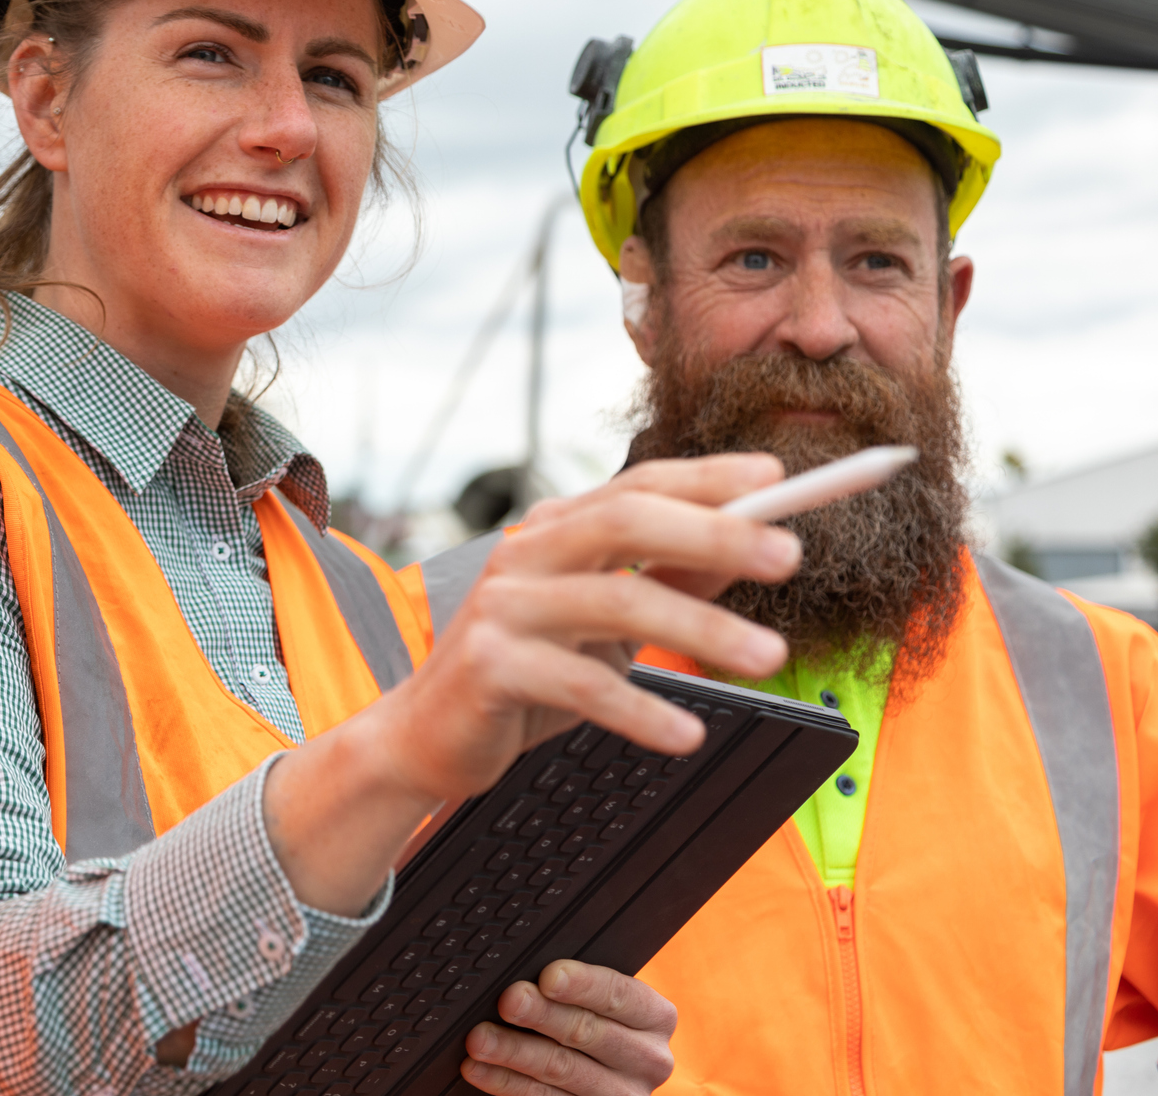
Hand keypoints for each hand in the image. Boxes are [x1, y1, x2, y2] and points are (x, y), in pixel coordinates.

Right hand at [265, 453, 796, 915]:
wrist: (428, 736)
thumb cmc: (526, 673)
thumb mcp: (604, 625)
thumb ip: (668, 583)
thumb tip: (753, 545)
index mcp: (553, 532)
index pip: (637, 486)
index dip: (708, 479)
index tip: (778, 480)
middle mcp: (524, 554)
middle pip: (624, 522)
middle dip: (713, 534)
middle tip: (788, 557)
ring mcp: (503, 607)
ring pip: (613, 601)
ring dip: (700, 629)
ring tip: (768, 656)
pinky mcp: (489, 666)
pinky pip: (580, 683)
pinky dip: (641, 710)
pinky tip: (684, 734)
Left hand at [462, 961, 675, 1095]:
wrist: (605, 1070)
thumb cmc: (594, 1017)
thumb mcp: (599, 998)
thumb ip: (575, 984)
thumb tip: (528, 970)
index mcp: (655, 1017)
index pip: (620, 995)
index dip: (583, 984)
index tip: (548, 976)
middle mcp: (647, 1060)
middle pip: (587, 1032)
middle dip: (541, 1014)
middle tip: (508, 1001)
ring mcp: (621, 1095)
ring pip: (561, 1070)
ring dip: (513, 1052)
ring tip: (479, 1038)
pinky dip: (506, 1082)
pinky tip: (479, 1069)